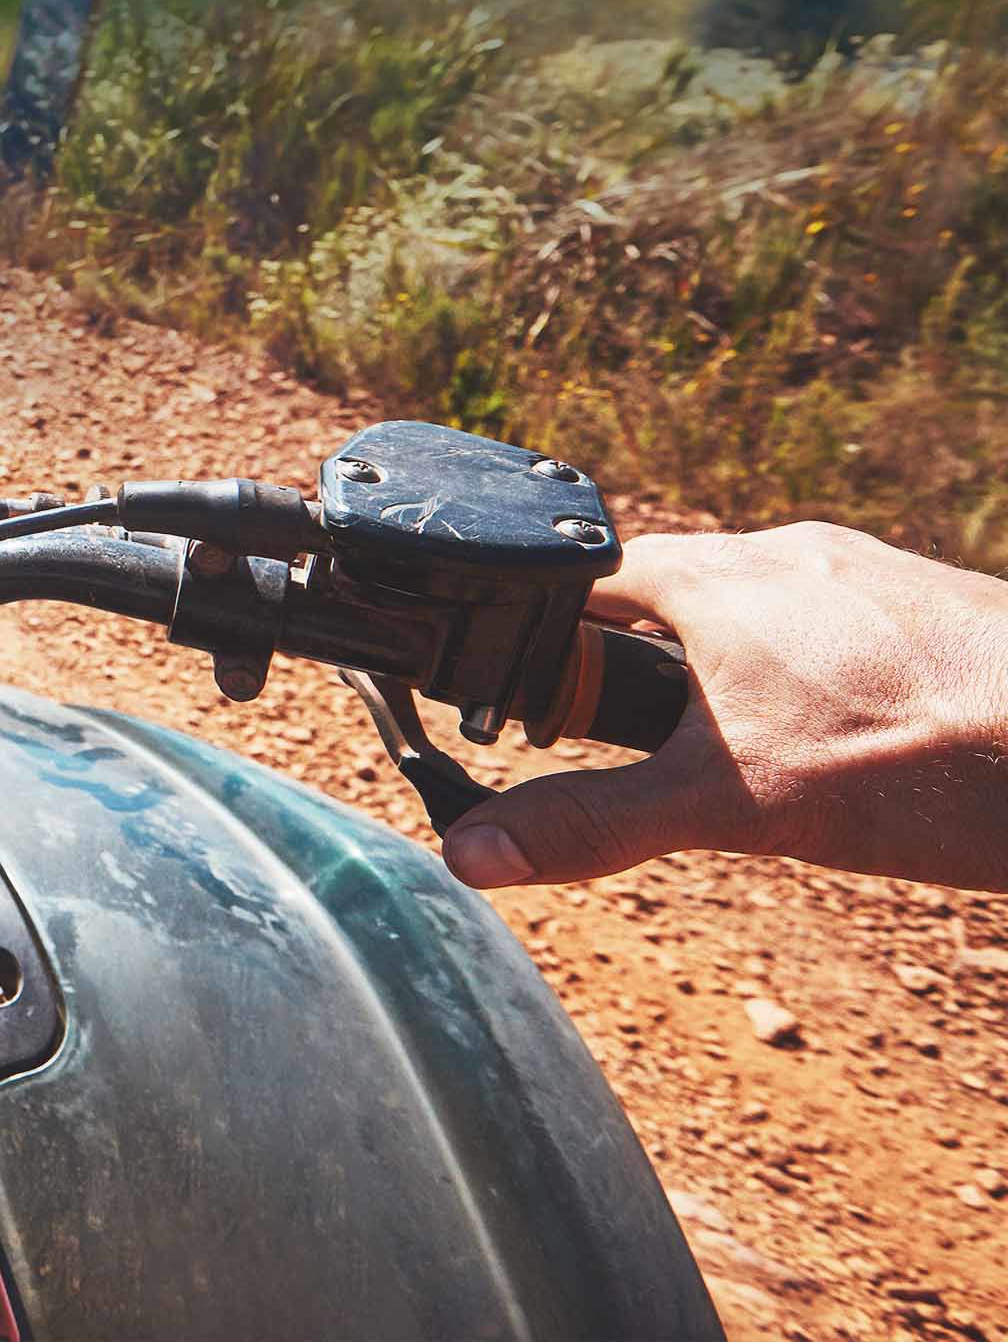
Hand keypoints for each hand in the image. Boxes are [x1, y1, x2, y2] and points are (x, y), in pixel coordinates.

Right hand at [444, 525, 1007, 892]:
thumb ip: (595, 820)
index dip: (557, 645)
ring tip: (771, 764)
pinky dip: (828, 684)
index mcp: (714, 576)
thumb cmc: (914, 760)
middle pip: (678, 599)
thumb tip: (472, 851)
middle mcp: (787, 554)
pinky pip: (846, 632)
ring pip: (767, 617)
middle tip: (670, 758)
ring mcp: (869, 574)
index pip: (589, 582)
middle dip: (658, 675)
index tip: (552, 712)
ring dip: (745, 679)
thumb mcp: (730, 806)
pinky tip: (861, 750)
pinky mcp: (934, 607)